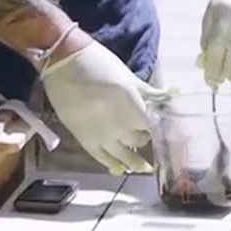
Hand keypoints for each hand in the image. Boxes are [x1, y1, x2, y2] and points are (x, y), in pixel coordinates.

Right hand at [39, 38, 167, 174]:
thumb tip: (167, 96)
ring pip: (124, 155)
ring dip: (133, 160)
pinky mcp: (85, 140)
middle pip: (139, 140)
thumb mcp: (127, 75)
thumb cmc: (98, 63)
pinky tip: (119, 167)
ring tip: (141, 165)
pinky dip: (112, 164)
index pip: (152, 125)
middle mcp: (121, 125)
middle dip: (143, 138)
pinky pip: (103, 158)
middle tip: (143, 136)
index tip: (158, 127)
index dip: (156, 127)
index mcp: (134, 106)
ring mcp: (103, 135)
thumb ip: (147, 91)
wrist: (62, 62)